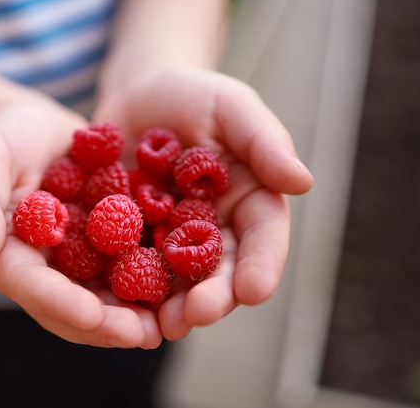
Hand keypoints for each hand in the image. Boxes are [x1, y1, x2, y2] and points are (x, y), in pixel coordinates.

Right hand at [0, 100, 163, 348]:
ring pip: (105, 295)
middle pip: (73, 306)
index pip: (31, 287)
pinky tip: (182, 285)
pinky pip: (130, 266)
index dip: (60, 304)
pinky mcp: (108, 244)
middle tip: (143, 335)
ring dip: (135, 313)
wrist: (40, 127)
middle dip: (107, 324)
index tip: (91, 316)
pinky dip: (153, 279)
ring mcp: (79, 259)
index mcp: (9, 255)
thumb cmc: (3, 137)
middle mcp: (46, 267)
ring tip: (169, 323)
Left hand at [93, 67, 314, 339]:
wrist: (138, 94)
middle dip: (212, 296)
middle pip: (218, 269)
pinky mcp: (129, 237)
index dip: (260, 265)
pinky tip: (115, 304)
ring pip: (174, 279)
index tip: (254, 290)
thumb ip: (265, 141)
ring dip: (169, 305)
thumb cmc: (192, 94)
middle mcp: (213, 227)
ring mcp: (169, 236)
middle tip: (197, 316)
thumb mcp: (231, 107)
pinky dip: (125, 286)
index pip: (261, 237)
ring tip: (160, 326)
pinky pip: (127, 264)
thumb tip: (303, 182)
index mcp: (247, 199)